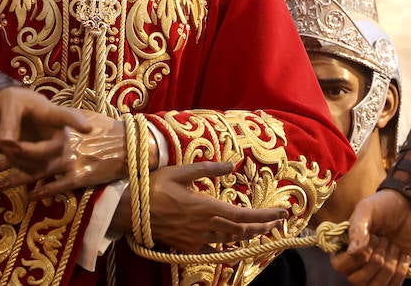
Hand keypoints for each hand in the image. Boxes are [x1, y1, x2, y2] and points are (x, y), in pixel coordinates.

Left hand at [0, 86, 90, 175]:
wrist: (13, 113)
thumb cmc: (16, 103)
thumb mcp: (9, 104)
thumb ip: (8, 121)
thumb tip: (4, 141)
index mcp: (53, 115)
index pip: (68, 117)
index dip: (77, 123)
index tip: (87, 128)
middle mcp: (58, 135)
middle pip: (51, 150)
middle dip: (25, 151)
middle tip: (1, 141)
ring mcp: (52, 152)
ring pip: (40, 166)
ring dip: (16, 161)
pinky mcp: (43, 163)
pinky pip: (32, 174)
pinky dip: (14, 171)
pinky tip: (2, 166)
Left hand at [0, 110, 131, 198]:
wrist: (131, 145)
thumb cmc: (110, 129)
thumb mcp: (87, 119)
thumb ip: (70, 121)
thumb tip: (59, 120)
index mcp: (62, 129)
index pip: (31, 135)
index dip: (11, 140)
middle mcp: (62, 145)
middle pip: (25, 156)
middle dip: (4, 162)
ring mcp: (70, 162)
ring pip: (35, 174)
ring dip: (15, 181)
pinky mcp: (79, 177)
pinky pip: (56, 186)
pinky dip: (43, 191)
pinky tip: (30, 195)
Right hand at [132, 161, 287, 251]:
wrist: (129, 212)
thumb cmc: (153, 187)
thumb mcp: (180, 171)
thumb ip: (207, 168)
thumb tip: (232, 164)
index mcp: (205, 207)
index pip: (242, 216)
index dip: (264, 216)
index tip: (282, 212)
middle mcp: (204, 227)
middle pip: (241, 231)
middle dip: (262, 227)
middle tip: (278, 221)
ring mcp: (196, 239)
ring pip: (229, 240)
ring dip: (248, 235)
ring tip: (261, 228)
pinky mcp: (186, 246)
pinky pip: (213, 246)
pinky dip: (227, 241)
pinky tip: (232, 237)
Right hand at [331, 190, 410, 285]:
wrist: (410, 207)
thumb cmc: (383, 205)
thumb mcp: (367, 209)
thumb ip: (357, 228)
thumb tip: (353, 251)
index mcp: (345, 246)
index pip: (340, 266)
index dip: (356, 256)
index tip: (370, 238)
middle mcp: (357, 262)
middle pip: (357, 281)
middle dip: (375, 260)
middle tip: (383, 239)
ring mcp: (375, 271)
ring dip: (388, 266)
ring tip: (393, 246)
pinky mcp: (393, 275)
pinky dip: (400, 272)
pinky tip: (403, 255)